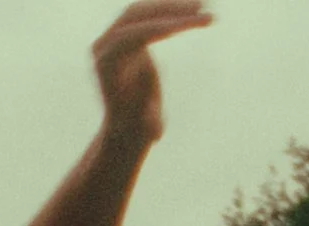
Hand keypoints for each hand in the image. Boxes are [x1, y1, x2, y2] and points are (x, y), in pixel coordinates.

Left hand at [93, 0, 211, 148]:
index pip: (131, 35)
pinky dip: (169, 9)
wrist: (126, 123)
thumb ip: (149, 125)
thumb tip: (155, 130)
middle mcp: (104, 44)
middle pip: (136, 15)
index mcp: (106, 64)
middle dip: (170, 10)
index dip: (160, 27)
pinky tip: (193, 8)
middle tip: (202, 8)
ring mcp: (112, 36)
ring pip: (143, 9)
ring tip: (204, 5)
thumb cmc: (138, 128)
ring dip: (173, 5)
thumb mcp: (146, 129)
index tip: (188, 24)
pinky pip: (146, 13)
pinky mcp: (124, 32)